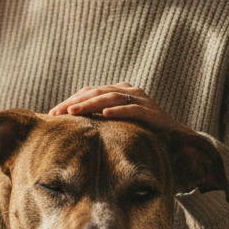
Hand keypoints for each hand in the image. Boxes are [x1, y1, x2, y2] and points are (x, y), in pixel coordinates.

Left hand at [49, 82, 179, 131]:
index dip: (70, 100)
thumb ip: (99, 118)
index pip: (89, 92)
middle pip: (96, 92)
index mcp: (118, 91)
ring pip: (110, 98)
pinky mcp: (151, 112)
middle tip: (57, 112)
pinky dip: (118, 111)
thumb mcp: (116, 123)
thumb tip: (71, 125)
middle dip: (74, 102)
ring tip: (74, 112)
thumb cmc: (142, 130)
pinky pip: (132, 109)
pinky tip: (104, 115)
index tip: (53, 113)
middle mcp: (128, 91)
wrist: (175, 138)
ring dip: (90, 104)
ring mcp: (141, 99)